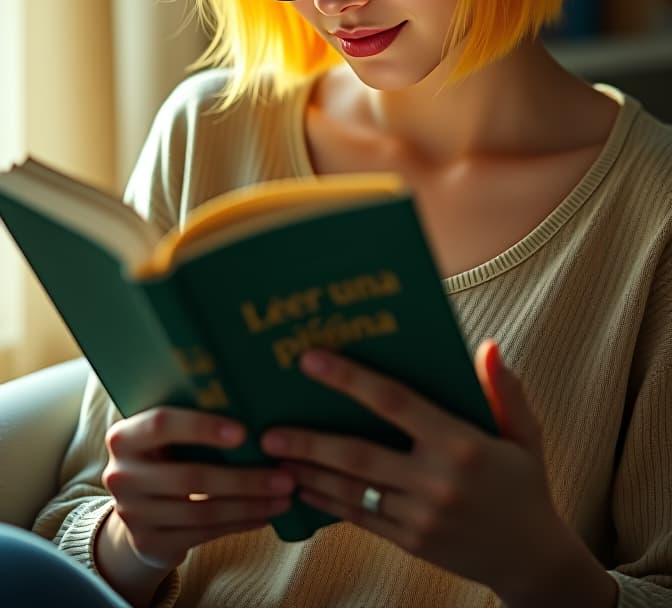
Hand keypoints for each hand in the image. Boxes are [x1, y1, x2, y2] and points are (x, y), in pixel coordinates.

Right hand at [100, 407, 294, 573]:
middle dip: (245, 478)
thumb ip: (193, 416)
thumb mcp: (166, 434)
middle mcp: (121, 475)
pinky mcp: (149, 542)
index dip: (202, 427)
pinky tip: (266, 514)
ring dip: (250, 505)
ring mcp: (132, 514)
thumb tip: (255, 398)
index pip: (161, 424)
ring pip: (202, 512)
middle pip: (191, 477)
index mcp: (125, 436)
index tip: (244, 432)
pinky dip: (240, 522)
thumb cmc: (167, 453)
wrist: (137, 506)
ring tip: (285, 496)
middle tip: (286, 475)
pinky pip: (204, 534)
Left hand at [260, 341, 589, 603]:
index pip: (395, 402)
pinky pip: (360, 518)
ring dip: (308, 472)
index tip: (312, 360)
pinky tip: (302, 487)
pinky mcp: (410, 542)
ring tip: (272, 457)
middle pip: (359, 455)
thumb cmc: (524, 483)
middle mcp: (435, 481)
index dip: (350, 379)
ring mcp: (420, 516)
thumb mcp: (525, 433)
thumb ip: (506, 389)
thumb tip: (487, 346)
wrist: (531, 558)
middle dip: (310, 441)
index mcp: (460, 444)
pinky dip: (327, 502)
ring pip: (351, 491)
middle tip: (268, 429)